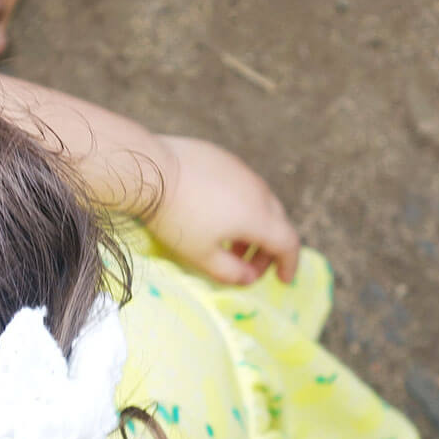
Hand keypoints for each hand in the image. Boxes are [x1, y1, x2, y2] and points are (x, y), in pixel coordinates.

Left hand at [146, 136, 299, 284]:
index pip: (289, 243)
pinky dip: (241, 206)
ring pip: (261, 203)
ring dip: (255, 228)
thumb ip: (230, 273)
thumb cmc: (176, 217)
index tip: (283, 280)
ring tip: (230, 243)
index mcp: (258, 216)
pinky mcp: (224, 158)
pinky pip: (243, 186)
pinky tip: (216, 215)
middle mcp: (258, 190)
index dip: (290, 264)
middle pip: (277, 223)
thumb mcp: (202, 256)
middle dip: (269, 250)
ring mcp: (242, 171)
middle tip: (250, 267)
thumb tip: (249, 278)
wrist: (149, 169)